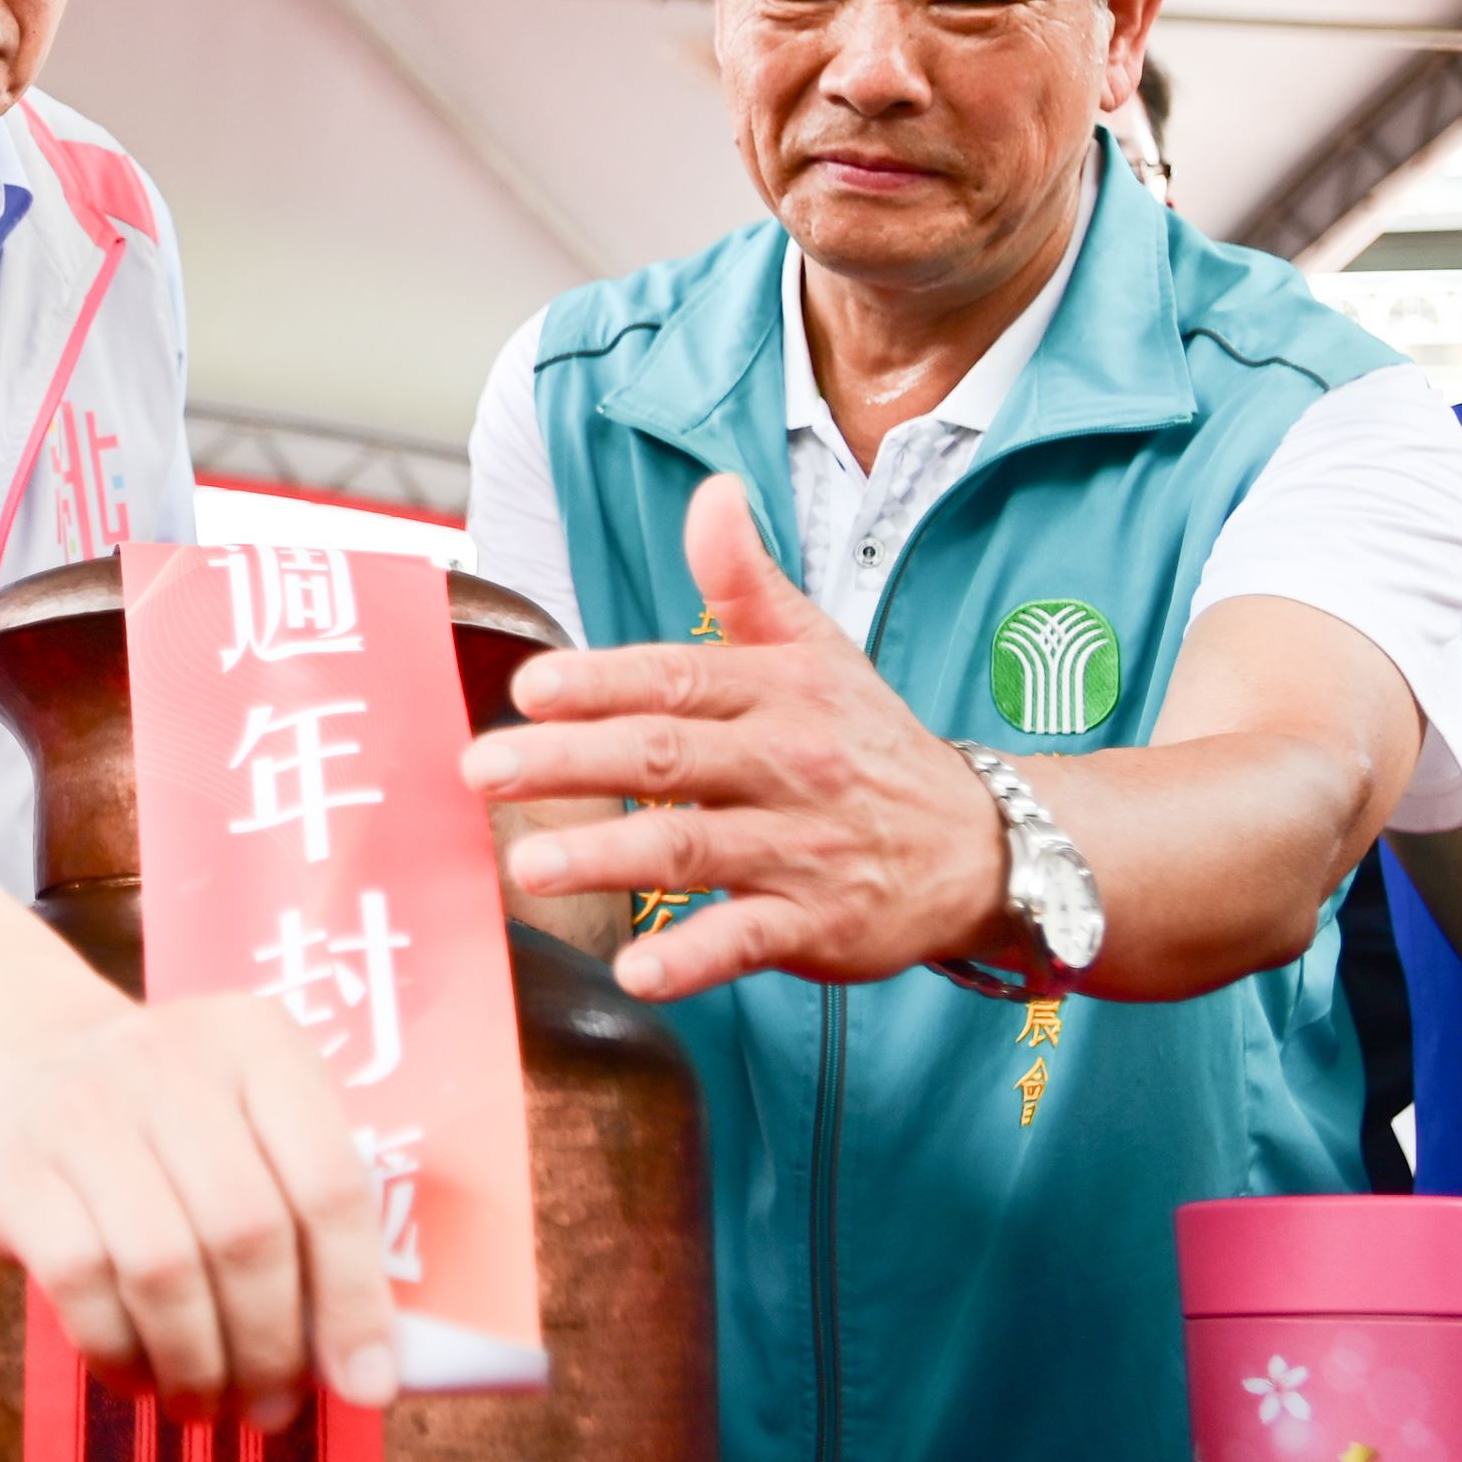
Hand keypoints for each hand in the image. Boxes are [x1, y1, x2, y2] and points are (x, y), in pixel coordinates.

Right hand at [0, 879, 396, 1426]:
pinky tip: (142, 1374)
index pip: (330, 1181)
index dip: (354, 1299)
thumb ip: (311, 1209)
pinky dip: (122, 1352)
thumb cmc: (173, 1120)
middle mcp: (172, 1062)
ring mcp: (85, 1110)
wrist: (22, 1064)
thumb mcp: (252, 1115)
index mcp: (259, 1042)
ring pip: (164, 1268)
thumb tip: (363, 1362)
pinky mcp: (17, 1171)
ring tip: (209, 1402)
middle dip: (269, 1346)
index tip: (366, 1385)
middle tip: (273, 1406)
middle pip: (246, 1233)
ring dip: (197, 1363)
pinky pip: (82, 1286)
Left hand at [460, 473, 1023, 1000]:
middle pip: (667, 755)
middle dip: (570, 761)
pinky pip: (746, 940)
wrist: (979, 846)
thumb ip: (746, 578)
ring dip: (607, 854)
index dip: (603, 681)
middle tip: (482, 769)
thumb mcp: (818, 648)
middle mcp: (785, 762)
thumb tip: (712, 490)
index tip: (530, 687)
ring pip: (692, 846)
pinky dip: (691, 958)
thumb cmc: (869, 742)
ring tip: (528, 865)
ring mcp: (800, 846)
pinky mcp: (815, 923)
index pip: (678, 677)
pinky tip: (634, 971)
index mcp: (776, 691)